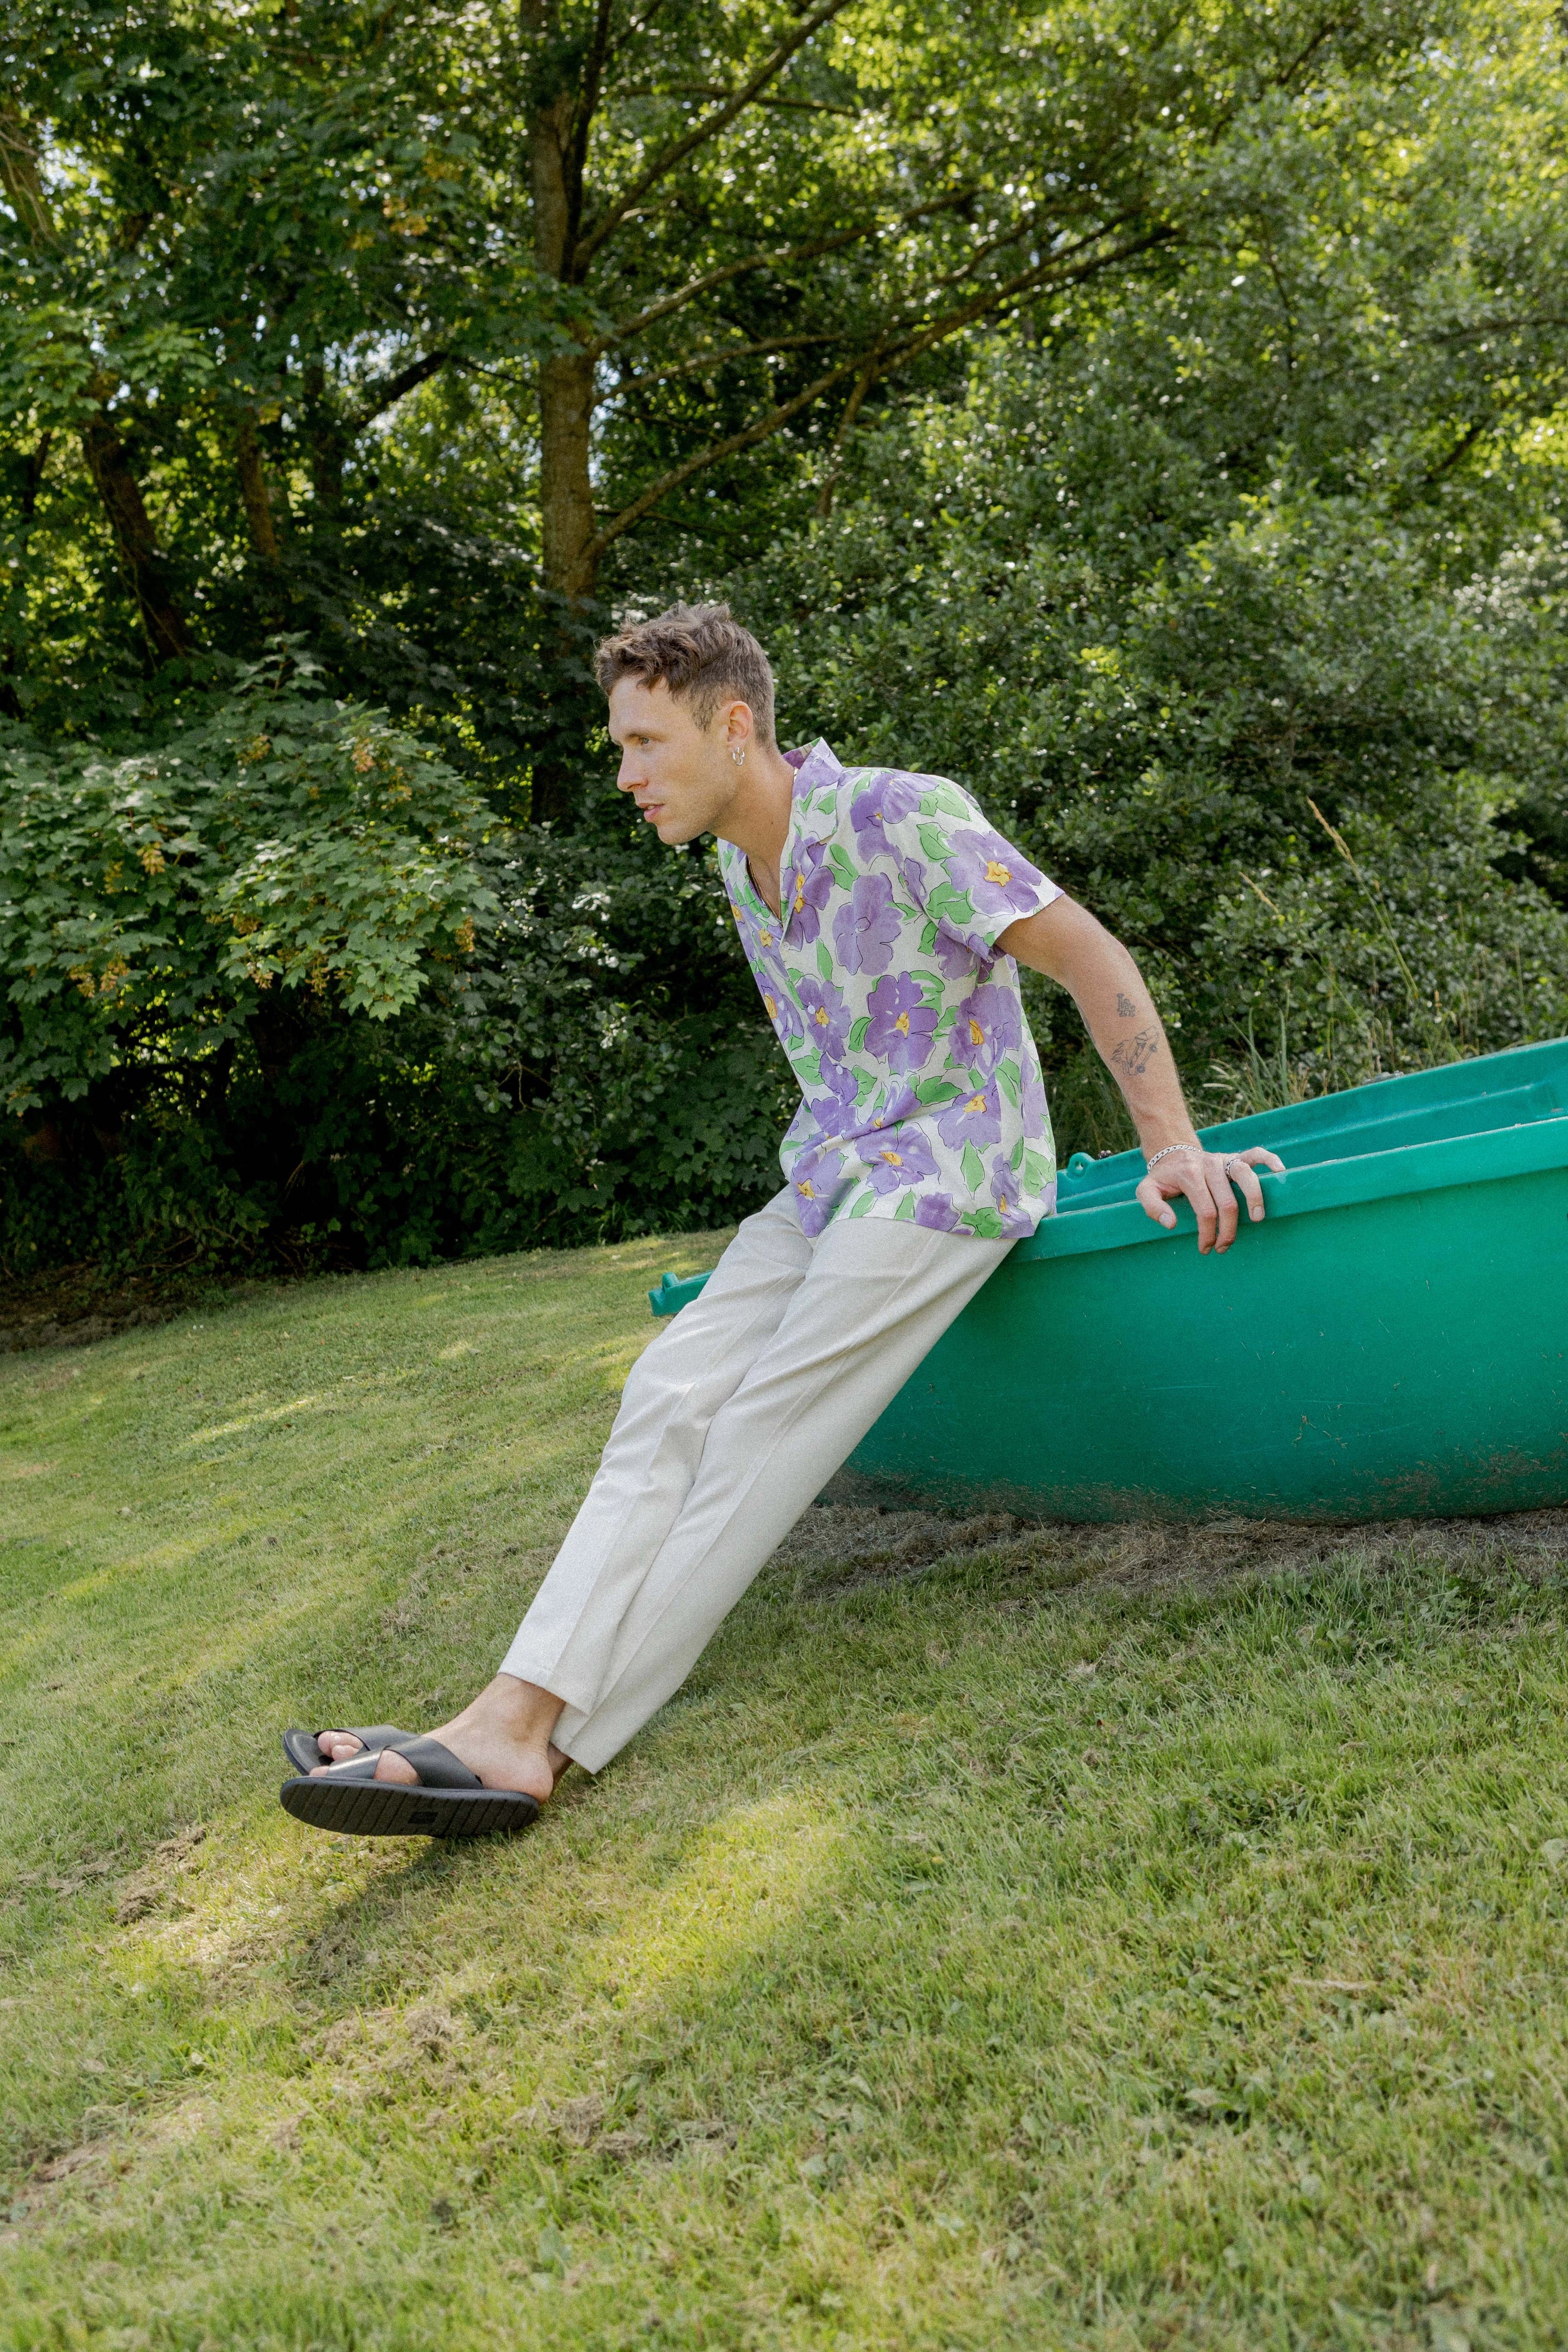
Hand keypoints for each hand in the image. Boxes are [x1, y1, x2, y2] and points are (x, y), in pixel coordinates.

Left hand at [1134, 1143, 1285, 1253]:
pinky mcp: (1235, 1156)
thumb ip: (1152, 1207)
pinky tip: (1279, 1173)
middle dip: (1228, 1229)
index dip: (1208, 1233)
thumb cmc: (1163, 1179)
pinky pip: (1256, 1153)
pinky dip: (1269, 1160)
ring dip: (1254, 1199)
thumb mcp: (1146, 1190)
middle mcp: (1208, 1164)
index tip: (1207, 1248)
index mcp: (1188, 1175)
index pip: (1205, 1210)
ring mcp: (1223, 1158)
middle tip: (1225, 1246)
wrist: (1173, 1155)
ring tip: (1257, 1219)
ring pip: (1245, 1175)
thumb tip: (1171, 1224)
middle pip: (1227, 1200)